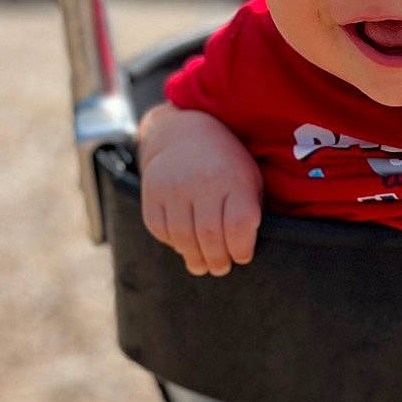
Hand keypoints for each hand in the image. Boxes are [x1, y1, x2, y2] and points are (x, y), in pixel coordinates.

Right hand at [138, 103, 262, 276]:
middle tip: (220, 268)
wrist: (184, 132)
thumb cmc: (225, 164)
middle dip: (217, 261)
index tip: (242, 256)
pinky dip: (172, 243)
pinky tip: (182, 243)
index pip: (239, 224)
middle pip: (210, 236)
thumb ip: (249, 211)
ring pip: (183, 237)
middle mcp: (202, 181)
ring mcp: (174, 186)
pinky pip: (160, 229)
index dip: (241, 249)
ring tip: (202, 265)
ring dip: (194, 258)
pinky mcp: (152, 192)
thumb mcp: (248, 178)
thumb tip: (242, 252)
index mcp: (233, 178)